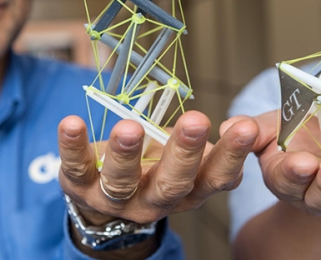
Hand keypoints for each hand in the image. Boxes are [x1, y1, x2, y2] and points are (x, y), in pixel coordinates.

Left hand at [58, 110, 258, 225]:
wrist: (104, 196)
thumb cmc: (155, 166)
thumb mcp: (189, 161)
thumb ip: (215, 148)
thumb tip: (248, 129)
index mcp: (188, 191)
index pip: (215, 178)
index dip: (231, 155)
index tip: (246, 127)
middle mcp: (154, 200)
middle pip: (171, 183)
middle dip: (184, 152)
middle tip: (196, 120)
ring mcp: (115, 198)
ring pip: (122, 181)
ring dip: (127, 154)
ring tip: (130, 127)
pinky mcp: (79, 185)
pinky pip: (75, 166)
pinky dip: (72, 145)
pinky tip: (71, 123)